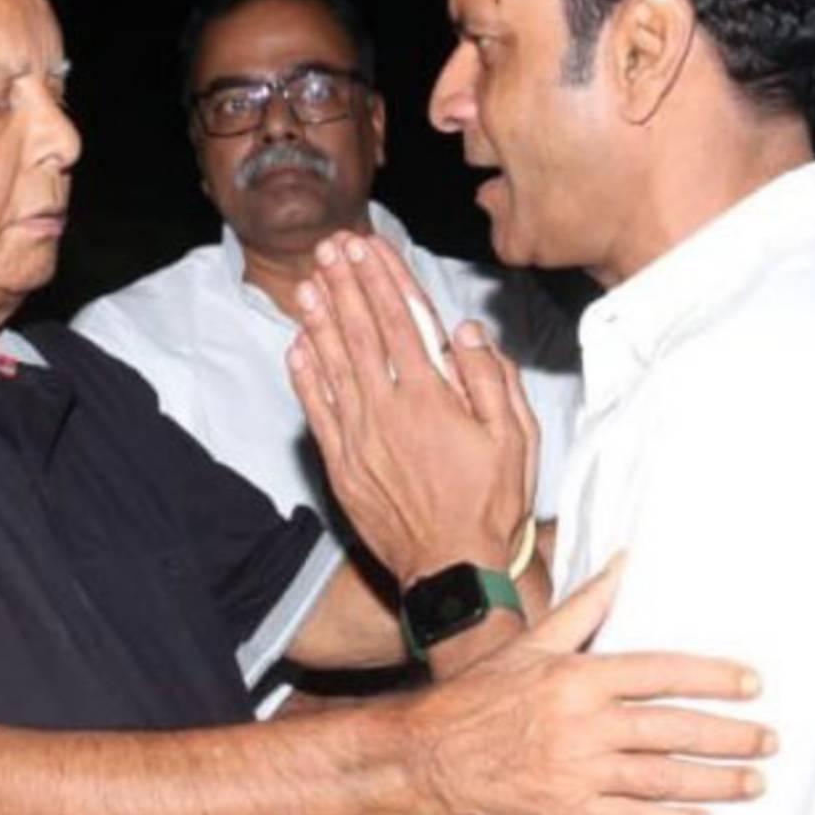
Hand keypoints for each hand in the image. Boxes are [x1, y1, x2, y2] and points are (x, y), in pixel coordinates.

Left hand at [287, 231, 537, 582]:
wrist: (454, 567)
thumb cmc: (493, 504)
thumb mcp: (515, 438)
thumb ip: (491, 379)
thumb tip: (467, 331)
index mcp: (432, 397)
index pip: (400, 321)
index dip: (382, 278)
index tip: (368, 247)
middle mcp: (388, 410)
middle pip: (361, 333)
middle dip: (346, 284)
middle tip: (331, 248)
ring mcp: (360, 438)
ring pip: (333, 365)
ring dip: (320, 320)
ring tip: (309, 282)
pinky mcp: (343, 465)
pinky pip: (317, 412)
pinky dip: (306, 376)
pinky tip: (298, 347)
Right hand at [407, 556, 773, 814]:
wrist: (427, 754)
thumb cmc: (479, 696)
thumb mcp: (533, 642)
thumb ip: (586, 605)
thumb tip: (626, 560)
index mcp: (579, 678)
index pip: (662, 673)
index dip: (712, 679)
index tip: (753, 685)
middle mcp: (584, 725)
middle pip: (672, 730)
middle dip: (729, 736)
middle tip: (770, 740)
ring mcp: (577, 771)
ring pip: (661, 778)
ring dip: (714, 782)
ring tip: (754, 782)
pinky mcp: (566, 812)